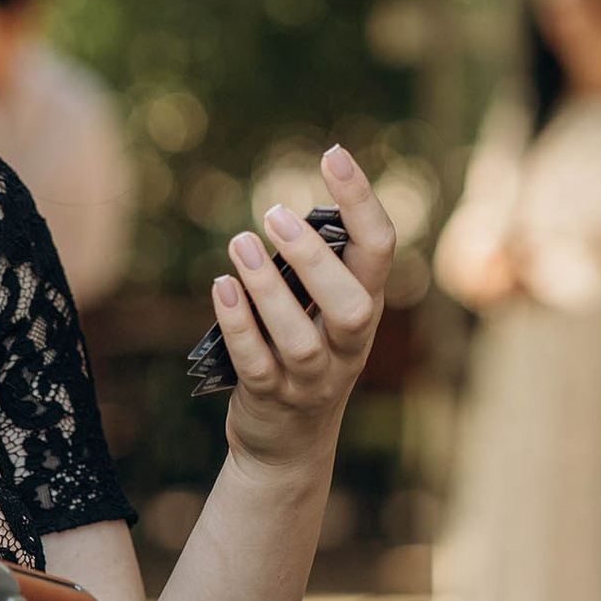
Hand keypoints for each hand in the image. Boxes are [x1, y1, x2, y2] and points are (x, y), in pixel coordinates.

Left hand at [210, 145, 397, 472]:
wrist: (288, 445)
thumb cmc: (304, 356)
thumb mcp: (323, 313)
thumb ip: (317, 270)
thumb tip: (293, 213)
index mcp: (366, 309)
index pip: (380, 250)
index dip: (362, 201)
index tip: (334, 154)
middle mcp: (347, 346)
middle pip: (351, 305)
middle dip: (316, 259)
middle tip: (276, 214)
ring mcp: (311, 378)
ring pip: (299, 338)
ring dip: (269, 288)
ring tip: (240, 242)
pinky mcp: (270, 398)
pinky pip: (254, 362)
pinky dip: (238, 325)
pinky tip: (221, 287)